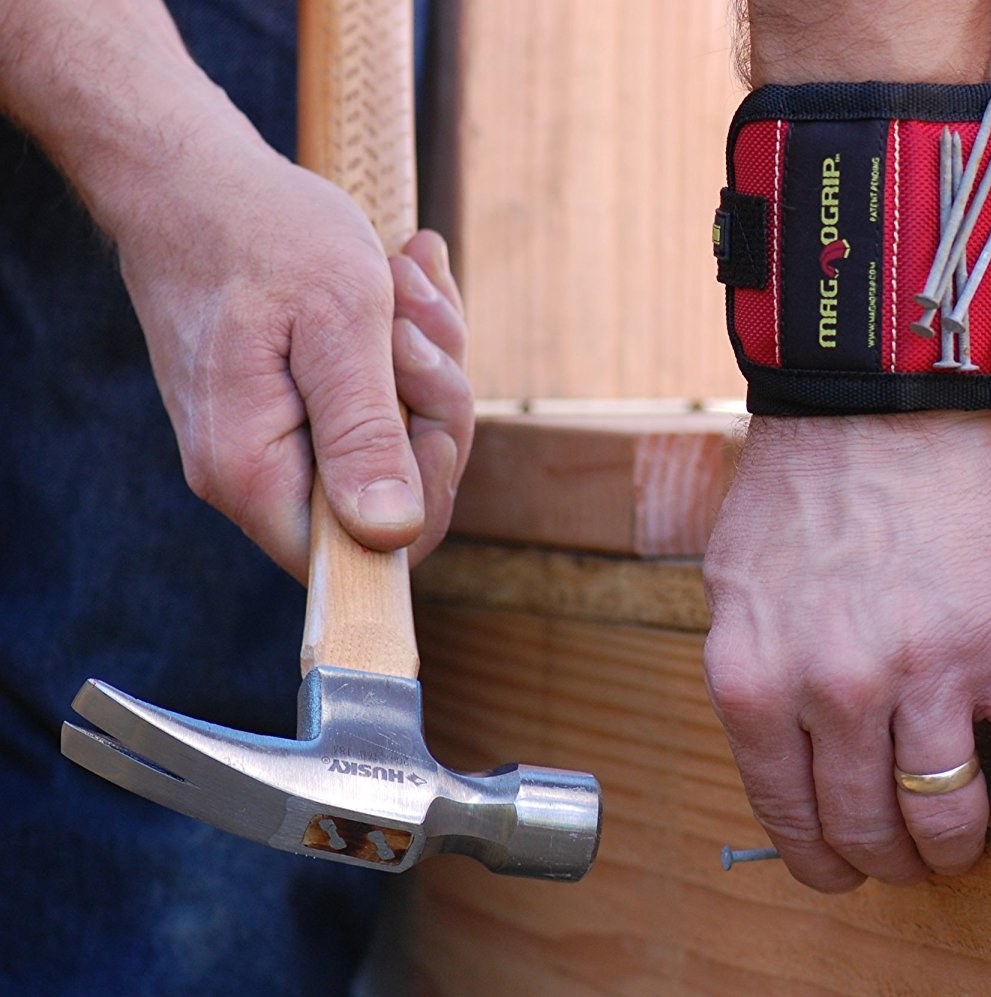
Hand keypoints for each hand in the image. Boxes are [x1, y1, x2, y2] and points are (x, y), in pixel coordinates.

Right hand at [119, 143, 471, 579]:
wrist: (192, 176)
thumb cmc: (262, 235)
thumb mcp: (339, 325)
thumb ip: (363, 435)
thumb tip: (389, 537)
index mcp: (254, 473)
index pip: (364, 557)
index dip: (425, 493)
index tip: (429, 405)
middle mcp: (255, 474)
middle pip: (393, 493)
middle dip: (432, 400)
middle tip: (414, 319)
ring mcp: (273, 440)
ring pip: (393, 437)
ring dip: (423, 357)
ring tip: (405, 277)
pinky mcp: (290, 406)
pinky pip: (376, 401)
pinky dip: (401, 344)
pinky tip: (402, 280)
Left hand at [702, 411, 990, 891]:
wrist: (876, 403)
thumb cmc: (801, 489)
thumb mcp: (733, 591)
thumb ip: (753, 682)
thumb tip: (784, 758)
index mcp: (754, 681)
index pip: (789, 819)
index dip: (822, 862)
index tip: (843, 871)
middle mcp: (832, 690)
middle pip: (871, 830)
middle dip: (892, 864)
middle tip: (909, 860)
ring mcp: (922, 671)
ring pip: (950, 817)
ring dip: (959, 845)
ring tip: (965, 836)